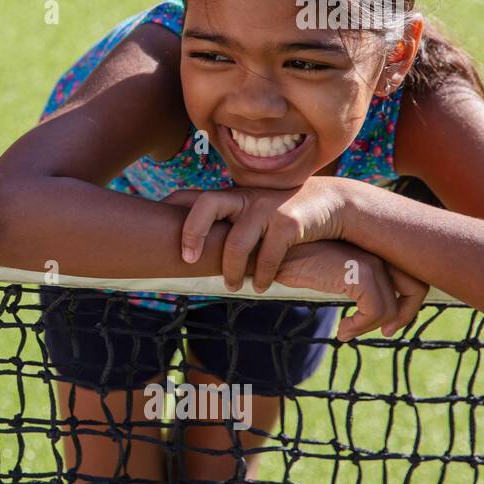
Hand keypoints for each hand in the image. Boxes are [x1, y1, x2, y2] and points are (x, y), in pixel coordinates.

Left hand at [164, 177, 353, 292]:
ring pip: (237, 242)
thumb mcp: (252, 213)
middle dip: (192, 232)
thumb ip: (227, 223)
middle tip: (188, 260)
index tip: (150, 227)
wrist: (332, 202)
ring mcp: (265, 208)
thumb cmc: (282, 214)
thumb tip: (192, 250)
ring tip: (231, 286)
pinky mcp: (288, 222)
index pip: (192, 197)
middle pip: (206, 205)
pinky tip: (261, 286)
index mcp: (230, 197)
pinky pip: (268, 255)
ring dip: (231, 270)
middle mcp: (244, 198)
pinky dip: (262, 275)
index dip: (170, 209)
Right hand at [273, 240, 427, 340]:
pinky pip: (374, 311)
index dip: (405, 303)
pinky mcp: (358, 273)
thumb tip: (371, 308)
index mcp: (370, 248)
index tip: (387, 324)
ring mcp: (368, 261)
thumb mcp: (328, 272)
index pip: (408, 275)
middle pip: (415, 286)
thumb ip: (351, 281)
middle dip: (405, 314)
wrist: (268, 253)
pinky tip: (342, 330)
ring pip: (391, 307)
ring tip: (346, 331)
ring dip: (369, 327)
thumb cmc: (291, 262)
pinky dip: (360, 326)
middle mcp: (375, 251)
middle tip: (386, 332)